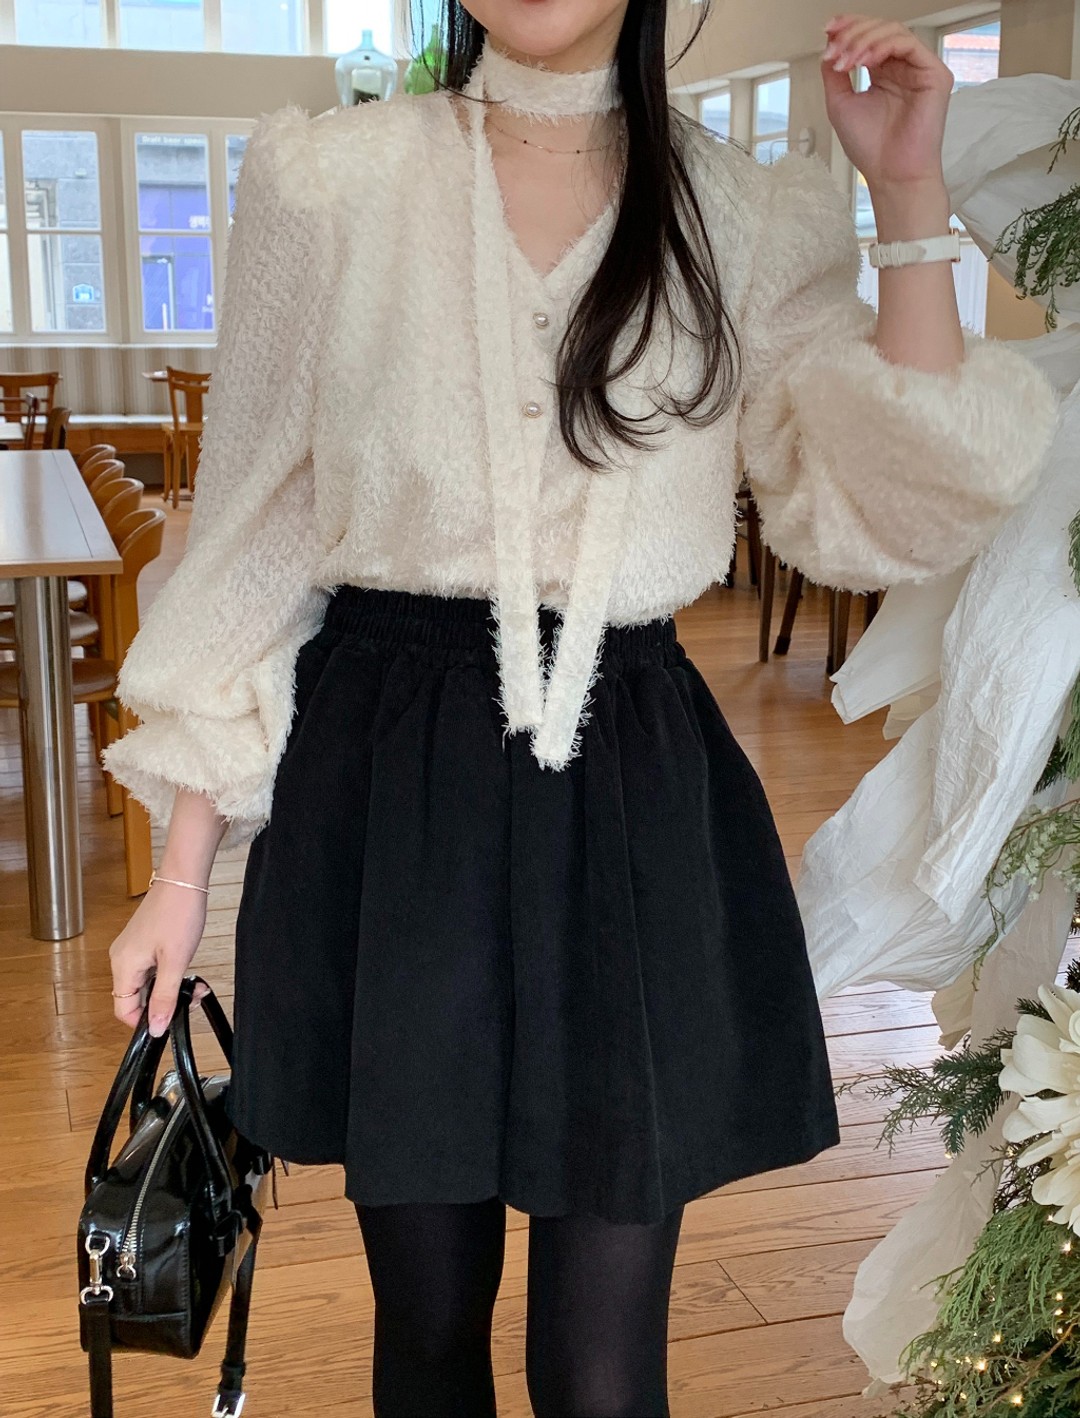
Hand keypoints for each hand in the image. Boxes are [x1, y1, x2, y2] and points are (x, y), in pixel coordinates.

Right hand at [109, 881, 210, 1035]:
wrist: (184, 880)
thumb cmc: (178, 913)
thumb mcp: (175, 963)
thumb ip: (164, 998)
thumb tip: (154, 1028)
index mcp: (123, 965)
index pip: (123, 1010)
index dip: (145, 1021)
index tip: (168, 1020)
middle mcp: (121, 958)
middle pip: (136, 998)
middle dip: (164, 1003)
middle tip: (191, 998)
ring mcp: (131, 950)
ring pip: (147, 984)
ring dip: (171, 989)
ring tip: (194, 984)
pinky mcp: (143, 942)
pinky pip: (151, 969)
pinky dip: (169, 974)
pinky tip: (186, 969)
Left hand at [820, 14, 954, 192]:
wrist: (891, 175)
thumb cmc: (871, 148)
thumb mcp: (840, 104)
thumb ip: (834, 74)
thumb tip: (828, 46)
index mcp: (883, 73)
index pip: (868, 37)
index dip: (848, 27)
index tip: (828, 30)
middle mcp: (902, 68)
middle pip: (880, 29)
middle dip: (853, 33)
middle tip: (835, 48)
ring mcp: (919, 70)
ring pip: (894, 32)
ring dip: (864, 40)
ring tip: (847, 59)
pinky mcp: (935, 75)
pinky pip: (909, 45)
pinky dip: (883, 46)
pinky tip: (865, 60)